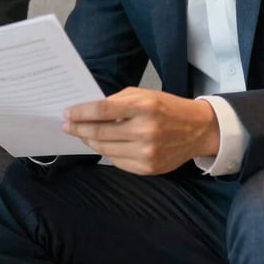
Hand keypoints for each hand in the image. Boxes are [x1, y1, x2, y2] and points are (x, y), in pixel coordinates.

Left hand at [63, 87, 219, 174]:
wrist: (197, 130)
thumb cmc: (166, 107)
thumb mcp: (143, 95)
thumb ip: (116, 102)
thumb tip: (88, 111)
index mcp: (143, 107)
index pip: (102, 111)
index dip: (80, 113)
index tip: (67, 113)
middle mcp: (145, 131)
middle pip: (100, 133)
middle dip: (79, 129)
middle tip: (67, 125)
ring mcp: (147, 153)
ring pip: (105, 149)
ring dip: (89, 141)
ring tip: (81, 134)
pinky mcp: (148, 168)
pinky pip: (117, 161)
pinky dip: (105, 152)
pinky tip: (101, 144)